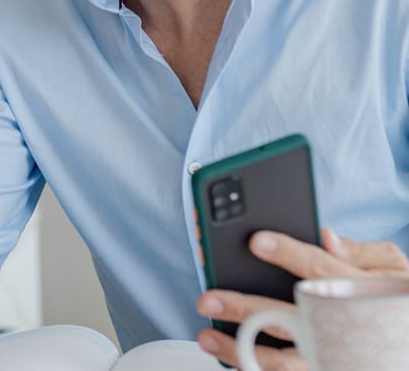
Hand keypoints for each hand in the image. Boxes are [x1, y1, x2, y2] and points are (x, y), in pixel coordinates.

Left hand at [196, 228, 408, 368]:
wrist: (408, 343)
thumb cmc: (399, 299)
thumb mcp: (394, 269)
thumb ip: (362, 252)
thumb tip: (327, 237)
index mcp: (358, 293)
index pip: (319, 270)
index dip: (288, 254)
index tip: (256, 241)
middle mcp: (340, 330)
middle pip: (289, 319)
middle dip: (246, 309)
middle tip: (210, 298)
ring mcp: (330, 357)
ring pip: (281, 362)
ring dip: (239, 349)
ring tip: (207, 336)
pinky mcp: (320, 369)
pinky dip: (252, 368)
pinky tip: (226, 356)